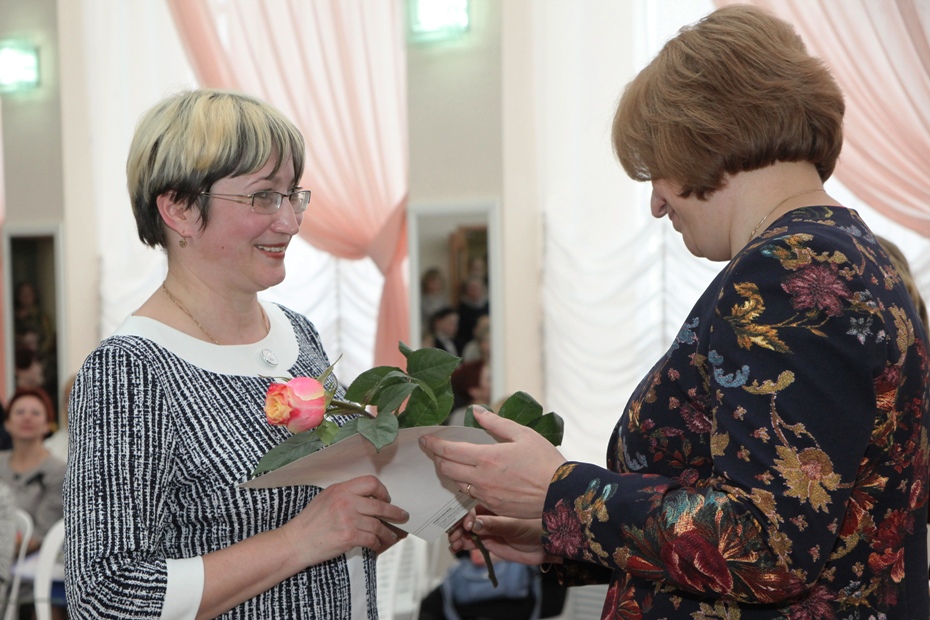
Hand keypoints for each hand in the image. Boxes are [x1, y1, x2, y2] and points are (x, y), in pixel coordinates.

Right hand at [281, 475, 408, 566]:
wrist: (295, 542)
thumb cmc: (310, 522)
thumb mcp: (326, 498)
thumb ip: (347, 495)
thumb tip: (371, 499)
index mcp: (341, 489)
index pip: (371, 482)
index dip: (383, 491)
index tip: (386, 499)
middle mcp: (345, 501)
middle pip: (380, 505)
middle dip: (395, 513)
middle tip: (403, 517)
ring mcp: (348, 519)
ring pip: (378, 525)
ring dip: (388, 532)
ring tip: (392, 535)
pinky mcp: (348, 537)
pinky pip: (371, 539)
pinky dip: (378, 543)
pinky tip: (378, 545)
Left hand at [420, 407, 566, 518]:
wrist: (562, 494)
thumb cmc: (546, 462)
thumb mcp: (523, 434)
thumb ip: (496, 423)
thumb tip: (477, 412)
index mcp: (487, 457)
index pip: (448, 451)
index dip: (433, 445)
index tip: (425, 439)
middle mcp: (482, 478)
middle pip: (446, 469)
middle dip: (437, 459)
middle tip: (436, 450)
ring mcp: (486, 495)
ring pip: (457, 484)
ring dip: (451, 472)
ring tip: (453, 462)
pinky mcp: (493, 507)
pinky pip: (471, 495)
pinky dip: (467, 485)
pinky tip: (473, 478)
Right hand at [450, 510, 556, 565]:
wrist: (545, 547)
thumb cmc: (535, 529)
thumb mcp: (514, 526)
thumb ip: (494, 525)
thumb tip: (474, 524)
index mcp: (494, 505)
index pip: (473, 507)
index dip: (465, 516)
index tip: (465, 525)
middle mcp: (488, 515)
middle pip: (466, 518)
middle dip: (457, 526)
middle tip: (453, 535)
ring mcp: (487, 529)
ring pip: (466, 531)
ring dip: (457, 536)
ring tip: (454, 544)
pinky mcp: (488, 542)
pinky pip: (471, 542)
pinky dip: (462, 544)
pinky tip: (456, 547)